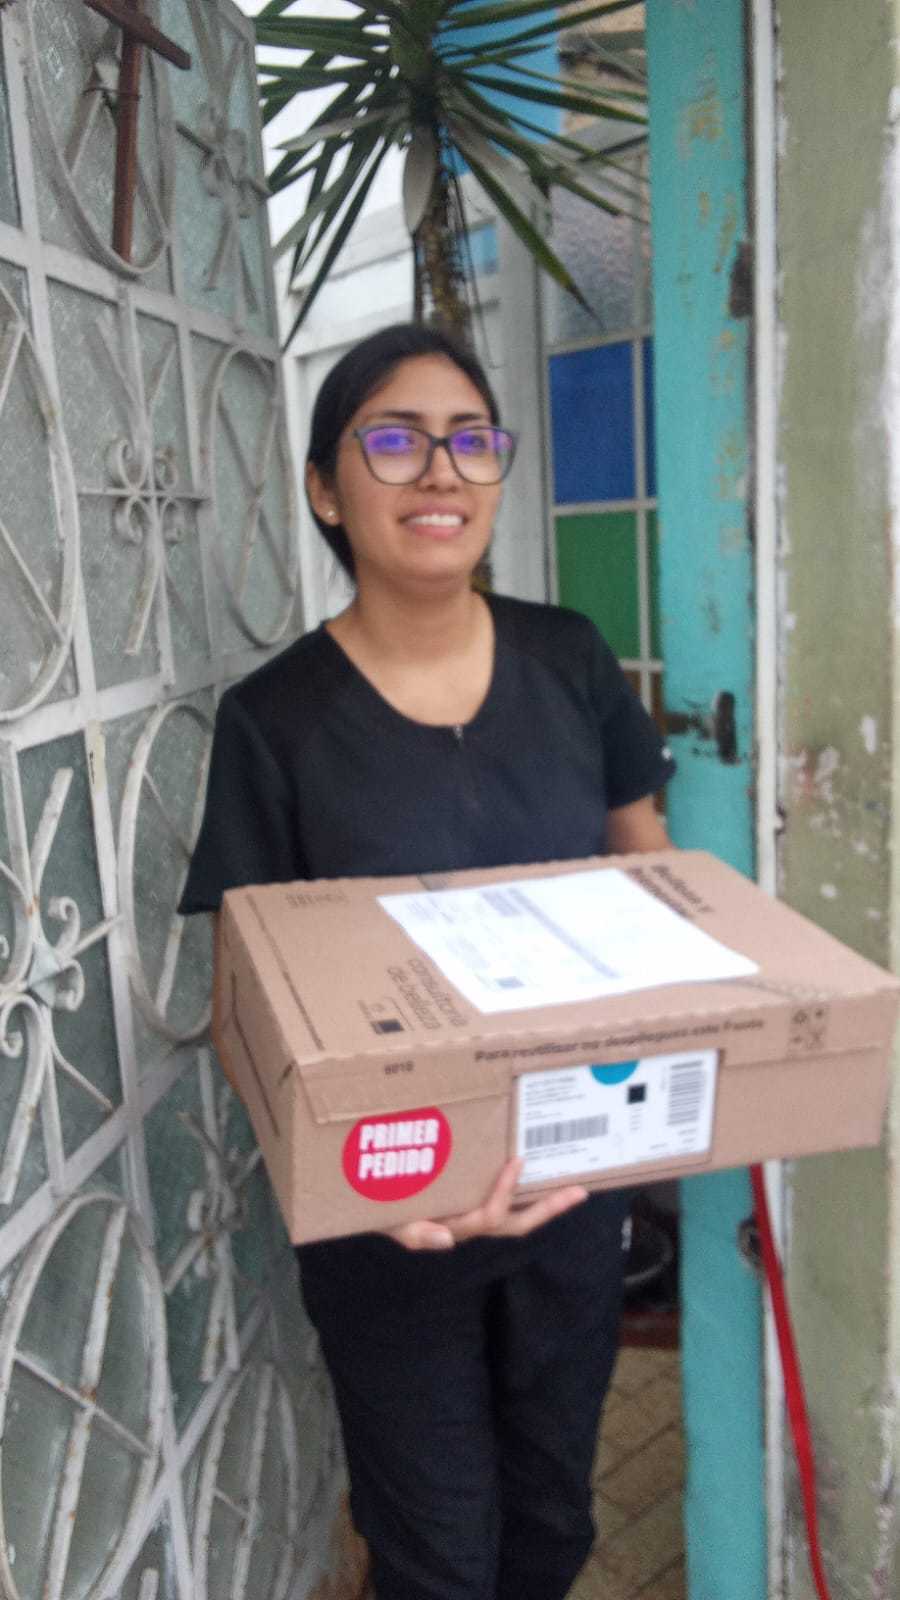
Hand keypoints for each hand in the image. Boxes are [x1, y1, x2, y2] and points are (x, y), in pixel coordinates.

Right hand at [386, 1158, 588, 1250]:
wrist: (378, 1207)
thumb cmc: (385, 1212)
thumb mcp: (393, 1223)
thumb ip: (416, 1233)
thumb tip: (446, 1240)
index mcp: (456, 1226)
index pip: (489, 1215)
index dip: (506, 1191)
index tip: (518, 1160)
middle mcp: (472, 1224)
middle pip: (519, 1224)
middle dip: (549, 1209)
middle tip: (579, 1191)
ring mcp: (476, 1217)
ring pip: (518, 1218)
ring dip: (546, 1205)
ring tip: (572, 1188)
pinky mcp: (475, 1206)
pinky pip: (508, 1206)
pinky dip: (527, 1196)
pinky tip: (542, 1178)